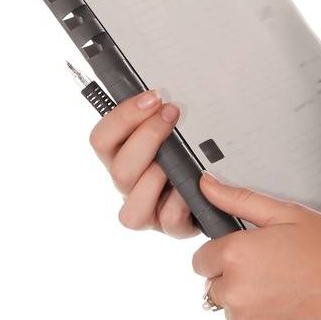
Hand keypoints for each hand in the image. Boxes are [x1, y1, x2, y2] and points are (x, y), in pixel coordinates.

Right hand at [89, 89, 199, 238]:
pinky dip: (182, 203)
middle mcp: (129, 186)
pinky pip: (169, 222)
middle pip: (119, 170)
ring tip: (181, 158)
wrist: (220, 181)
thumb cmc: (190, 146)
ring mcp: (149, 211)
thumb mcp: (173, 126)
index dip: (122, 117)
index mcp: (121, 157)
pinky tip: (198, 186)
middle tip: (172, 114)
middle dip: (146, 137)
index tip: (153, 97)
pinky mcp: (173, 227)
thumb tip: (162, 92)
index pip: (101, 140)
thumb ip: (161, 113)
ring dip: (157, 179)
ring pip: (132, 209)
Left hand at [191, 171, 320, 319]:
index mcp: (236, 255)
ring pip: (232, 310)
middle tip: (276, 268)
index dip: (225, 253)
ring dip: (249, 302)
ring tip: (288, 289)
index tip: (250, 253)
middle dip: (236, 277)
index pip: (201, 260)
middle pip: (214, 285)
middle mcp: (234, 292)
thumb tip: (206, 186)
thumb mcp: (290, 214)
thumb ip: (240, 200)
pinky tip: (293, 309)